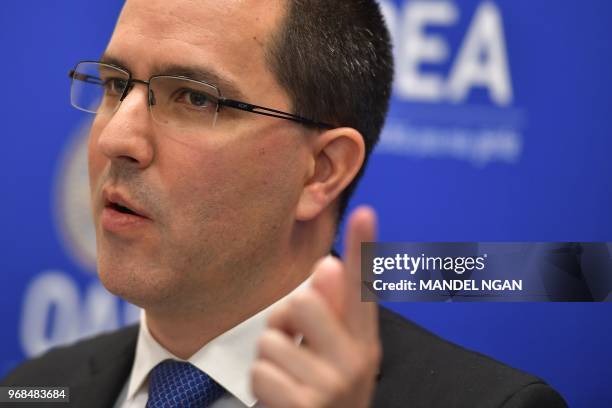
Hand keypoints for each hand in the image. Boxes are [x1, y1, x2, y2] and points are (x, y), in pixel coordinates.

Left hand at [252, 206, 380, 407]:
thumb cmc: (325, 388)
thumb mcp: (336, 353)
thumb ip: (333, 312)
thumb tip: (327, 265)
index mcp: (364, 342)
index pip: (362, 288)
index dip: (362, 249)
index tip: (363, 212)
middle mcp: (355, 362)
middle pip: (302, 302)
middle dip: (284, 320)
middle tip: (293, 343)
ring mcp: (331, 386)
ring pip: (271, 339)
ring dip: (270, 357)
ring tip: (288, 375)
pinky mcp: (304, 407)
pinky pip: (260, 371)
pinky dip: (261, 383)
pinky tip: (280, 396)